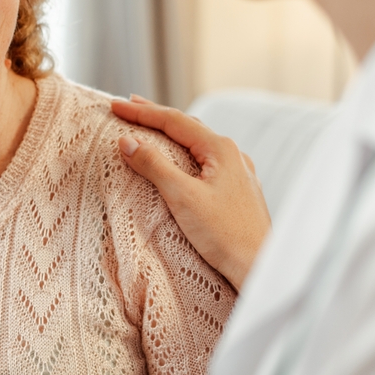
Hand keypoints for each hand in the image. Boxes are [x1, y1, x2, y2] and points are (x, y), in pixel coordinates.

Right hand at [112, 96, 270, 290]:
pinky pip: (204, 161)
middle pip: (186, 127)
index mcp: (220, 149)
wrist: (259, 267)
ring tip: (148, 127)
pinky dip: (182, 152)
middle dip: (155, 116)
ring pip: (196, 143)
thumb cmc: (226, 235)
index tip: (115, 106)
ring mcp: (237, 173)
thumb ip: (154, 165)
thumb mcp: (182, 197)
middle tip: (128, 106)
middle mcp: (232, 155)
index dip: (141, 112)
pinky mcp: (236, 191)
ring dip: (169, 133)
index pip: (173, 121)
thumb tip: (127, 141)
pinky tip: (178, 159)